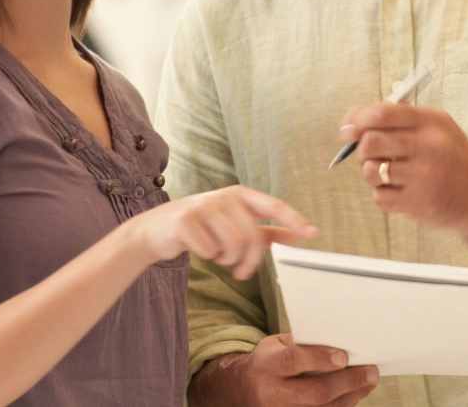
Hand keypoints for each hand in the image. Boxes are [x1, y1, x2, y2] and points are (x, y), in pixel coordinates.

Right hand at [136, 186, 317, 278]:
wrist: (155, 231)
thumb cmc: (199, 228)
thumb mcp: (232, 224)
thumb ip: (264, 229)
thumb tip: (296, 235)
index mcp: (239, 195)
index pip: (272, 206)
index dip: (293, 219)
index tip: (312, 233)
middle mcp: (223, 196)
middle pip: (252, 236)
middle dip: (249, 260)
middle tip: (243, 272)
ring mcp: (203, 205)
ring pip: (233, 244)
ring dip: (227, 259)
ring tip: (217, 256)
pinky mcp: (185, 220)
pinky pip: (209, 250)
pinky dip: (208, 257)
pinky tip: (200, 250)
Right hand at [240, 334, 378, 406]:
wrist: (242, 392)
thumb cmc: (266, 362)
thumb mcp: (274, 346)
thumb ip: (300, 344)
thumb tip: (336, 338)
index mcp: (267, 367)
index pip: (295, 361)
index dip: (320, 358)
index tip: (344, 355)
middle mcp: (273, 394)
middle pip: (316, 393)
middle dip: (347, 382)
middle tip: (371, 370)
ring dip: (351, 395)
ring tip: (370, 379)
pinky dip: (343, 405)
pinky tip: (356, 393)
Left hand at [340, 102, 467, 231]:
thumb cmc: (450, 158)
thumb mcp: (435, 127)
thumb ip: (398, 118)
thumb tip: (351, 121)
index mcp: (432, 121)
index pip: (383, 113)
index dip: (357, 119)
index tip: (347, 128)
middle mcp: (430, 146)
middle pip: (371, 142)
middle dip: (362, 149)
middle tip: (371, 154)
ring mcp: (424, 176)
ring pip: (370, 170)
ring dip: (371, 172)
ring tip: (388, 173)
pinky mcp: (418, 203)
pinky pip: (379, 196)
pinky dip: (383, 194)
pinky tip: (401, 190)